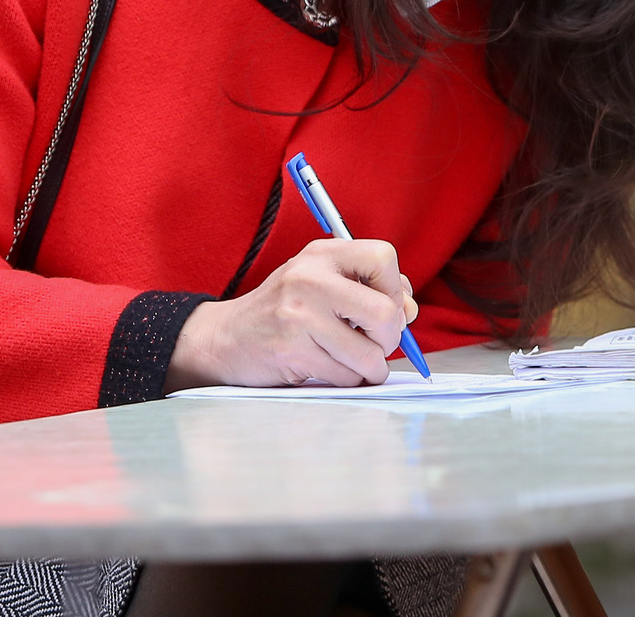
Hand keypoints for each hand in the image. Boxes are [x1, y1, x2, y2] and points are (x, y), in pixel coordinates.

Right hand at [164, 238, 418, 391]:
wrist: (225, 338)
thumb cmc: (283, 310)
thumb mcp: (321, 281)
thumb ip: (368, 287)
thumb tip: (410, 311)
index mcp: (322, 255)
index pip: (384, 258)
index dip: (397, 288)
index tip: (388, 307)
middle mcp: (310, 279)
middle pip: (385, 311)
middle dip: (391, 337)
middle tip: (378, 343)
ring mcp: (299, 316)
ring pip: (368, 353)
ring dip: (371, 367)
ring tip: (357, 362)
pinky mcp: (292, 352)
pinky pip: (345, 376)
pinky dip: (349, 380)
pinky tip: (333, 370)